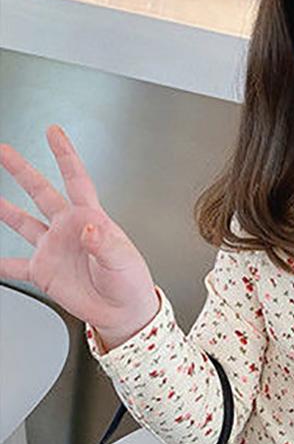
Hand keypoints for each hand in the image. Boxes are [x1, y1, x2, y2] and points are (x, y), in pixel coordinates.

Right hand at [0, 126, 159, 348]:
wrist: (123, 311)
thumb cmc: (131, 282)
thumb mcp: (122, 260)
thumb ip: (104, 243)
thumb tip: (89, 229)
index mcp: (91, 218)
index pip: (76, 179)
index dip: (64, 155)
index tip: (54, 132)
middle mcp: (68, 228)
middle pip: (41, 192)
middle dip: (22, 170)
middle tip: (4, 151)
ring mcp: (54, 248)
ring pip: (22, 222)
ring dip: (4, 209)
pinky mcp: (44, 271)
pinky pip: (14, 266)